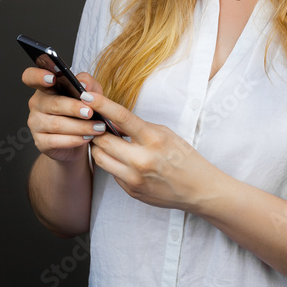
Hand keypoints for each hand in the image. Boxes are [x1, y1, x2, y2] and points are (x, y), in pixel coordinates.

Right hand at [22, 67, 107, 162]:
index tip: (52, 78)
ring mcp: (36, 123)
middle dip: (73, 108)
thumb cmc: (82, 111)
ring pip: (56, 124)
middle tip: (90, 112)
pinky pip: (56, 141)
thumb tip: (83, 84)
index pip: (31, 77)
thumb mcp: (90, 92)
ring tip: (98, 127)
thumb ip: (87, 82)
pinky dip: (74, 140)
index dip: (38, 76)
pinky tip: (87, 138)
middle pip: (52, 104)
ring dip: (80, 126)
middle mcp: (36, 104)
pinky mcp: (40, 142)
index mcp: (45, 87)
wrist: (79, 140)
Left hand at [87, 93, 224, 211]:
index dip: (102, 105)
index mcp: (154, 140)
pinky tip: (123, 160)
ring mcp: (134, 178)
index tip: (88, 96)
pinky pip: (111, 173)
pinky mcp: (131, 190)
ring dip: (99, 147)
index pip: (122, 118)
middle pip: (102, 141)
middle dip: (95, 131)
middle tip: (95, 124)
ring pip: (100, 158)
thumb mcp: (165, 134)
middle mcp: (142, 160)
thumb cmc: (184, 157)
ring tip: (107, 141)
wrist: (197, 188)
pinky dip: (112, 163)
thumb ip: (138, 128)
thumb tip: (113, 122)